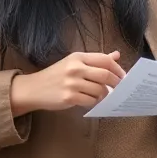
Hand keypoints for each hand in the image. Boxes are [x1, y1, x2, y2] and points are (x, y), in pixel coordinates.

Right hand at [10, 51, 125, 115]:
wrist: (33, 89)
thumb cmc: (56, 76)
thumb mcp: (74, 62)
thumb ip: (95, 60)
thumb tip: (116, 55)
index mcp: (78, 57)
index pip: (104, 60)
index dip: (118, 68)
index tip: (123, 76)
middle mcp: (75, 68)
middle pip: (105, 75)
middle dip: (116, 83)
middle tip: (120, 88)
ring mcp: (72, 83)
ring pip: (99, 90)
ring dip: (104, 95)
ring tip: (101, 95)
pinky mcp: (69, 97)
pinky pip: (90, 101)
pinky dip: (94, 102)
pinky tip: (90, 101)